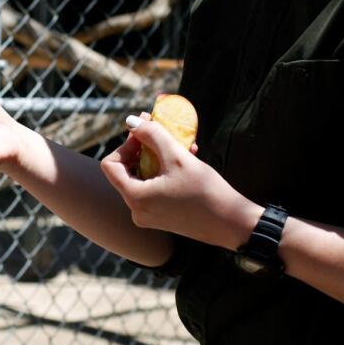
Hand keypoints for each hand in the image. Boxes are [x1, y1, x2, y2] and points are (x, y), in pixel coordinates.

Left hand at [100, 117, 260, 249]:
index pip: (111, 164)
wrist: (232, 224)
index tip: (146, 132)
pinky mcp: (162, 217)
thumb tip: (132, 120)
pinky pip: (155, 188)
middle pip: (127, 171)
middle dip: (144, 148)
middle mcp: (137, 210)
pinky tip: (187, 157)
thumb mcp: (177, 157)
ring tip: (181, 142)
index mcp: (135, 198)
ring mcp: (149, 216)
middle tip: (160, 129)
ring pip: (144, 177)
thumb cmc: (205, 191)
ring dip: (158, 157)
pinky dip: (166, 171)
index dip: (126, 144)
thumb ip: (152, 135)